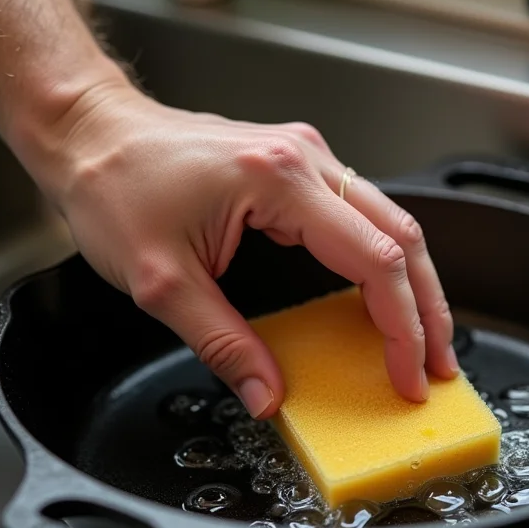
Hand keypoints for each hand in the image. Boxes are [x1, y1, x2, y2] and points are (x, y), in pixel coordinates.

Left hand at [41, 83, 459, 417]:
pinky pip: (363, 217)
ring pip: (392, 224)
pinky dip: (385, 264)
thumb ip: (222, 344)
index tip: (408, 375)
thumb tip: (266, 395)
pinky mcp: (297, 169)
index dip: (401, 328)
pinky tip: (385, 299)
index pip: (375, 262)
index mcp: (281, 183)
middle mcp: (307, 161)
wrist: (89, 131)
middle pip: (404, 237)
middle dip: (429, 309)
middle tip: (438, 364)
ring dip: (415, 286)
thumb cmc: (114, 186)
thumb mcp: (161, 281)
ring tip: (425, 340)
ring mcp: (307, 159)